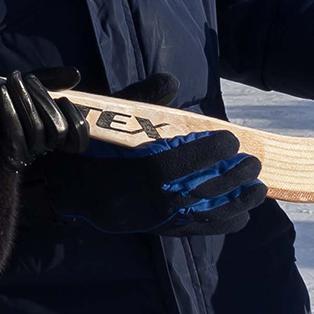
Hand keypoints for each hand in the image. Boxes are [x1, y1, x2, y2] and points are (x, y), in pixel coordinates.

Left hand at [0, 68, 88, 171]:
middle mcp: (44, 147)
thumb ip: (53, 80)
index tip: (64, 98)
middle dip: (45, 100)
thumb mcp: (29, 83)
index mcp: (54, 133)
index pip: (78, 139)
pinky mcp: (7, 157)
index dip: (78, 122)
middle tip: (28, 80)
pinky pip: (16, 135)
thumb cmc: (1, 96)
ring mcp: (27, 154)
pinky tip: (2, 93)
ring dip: (25, 101)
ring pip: (37, 130)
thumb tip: (76, 74)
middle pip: (59, 130)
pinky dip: (10, 111)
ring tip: (12, 81)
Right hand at [32, 73, 267, 235]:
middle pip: (189, 195)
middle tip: (253, 163)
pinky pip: (189, 233)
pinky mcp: (149, 232)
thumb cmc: (79, 147)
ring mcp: (142, 222)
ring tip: (259, 190)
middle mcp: (131, 206)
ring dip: (232, 205)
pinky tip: (242, 216)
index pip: (168, 168)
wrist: (54, 186)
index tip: (231, 138)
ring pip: (195, 219)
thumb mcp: (102, 117)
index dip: (204, 154)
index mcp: (117, 177)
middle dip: (228, 180)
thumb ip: (137, 100)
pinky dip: (218, 225)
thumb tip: (171, 80)